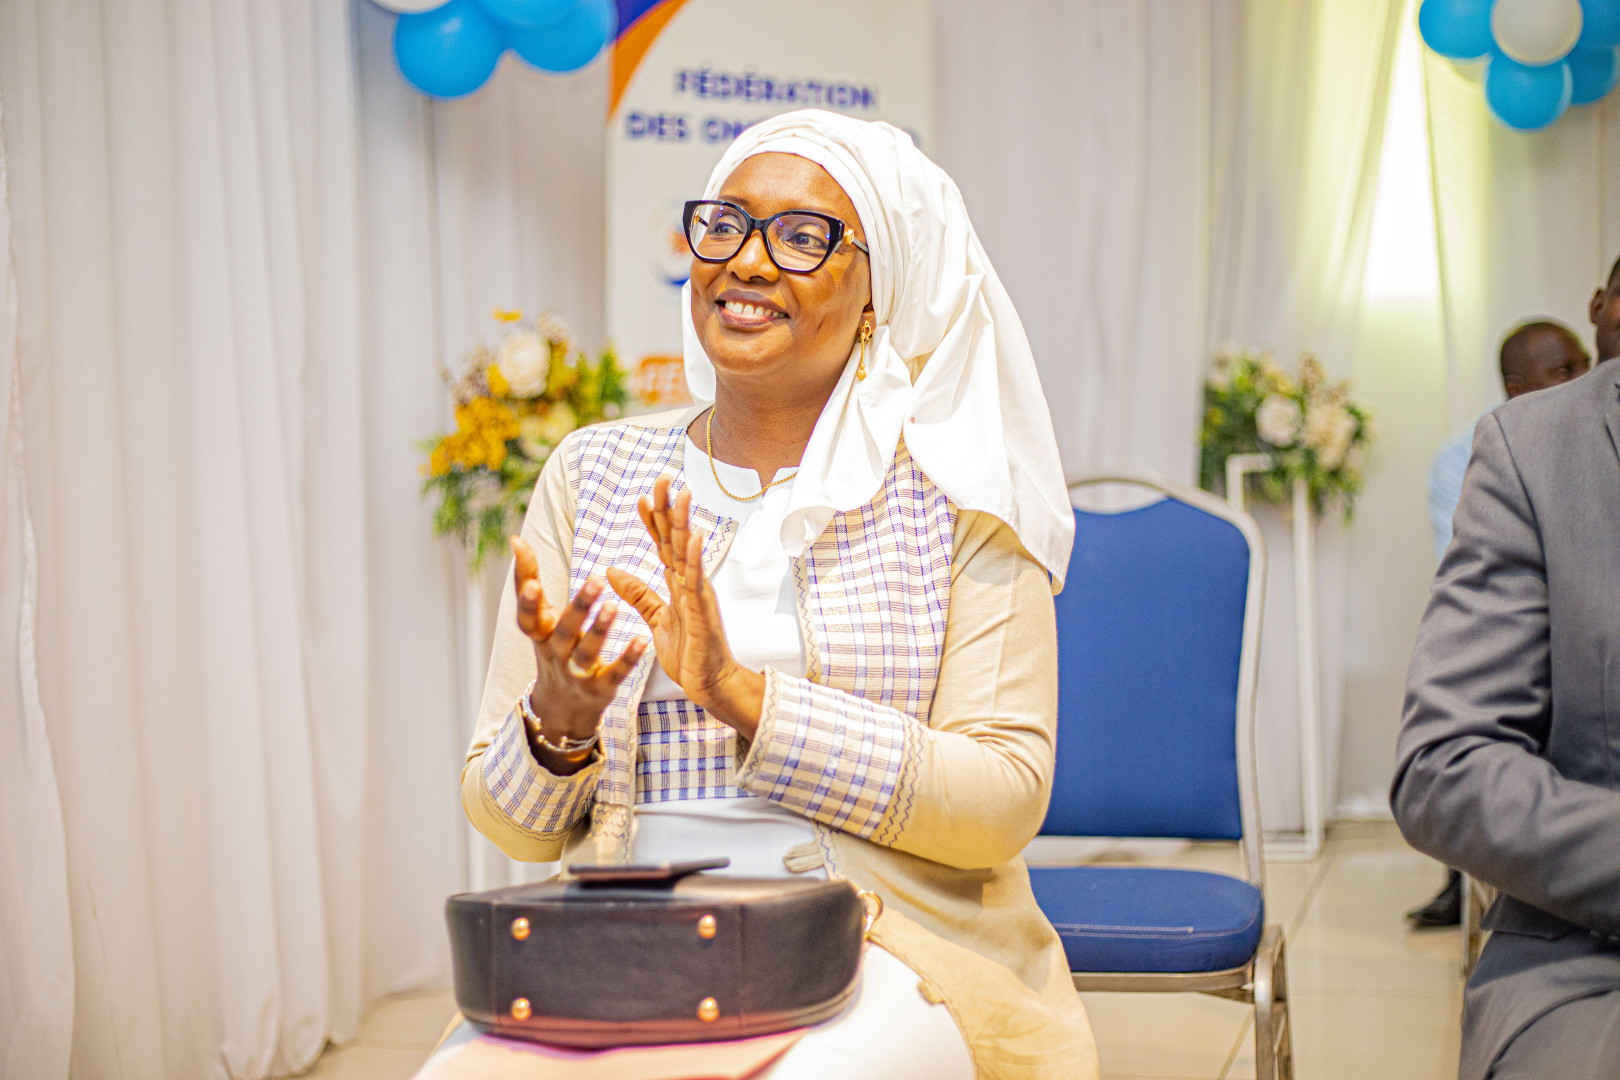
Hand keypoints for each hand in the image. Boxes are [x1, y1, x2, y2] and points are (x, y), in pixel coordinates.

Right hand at [510, 536, 646, 772]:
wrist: (562, 709)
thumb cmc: (553, 647)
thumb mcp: (539, 619)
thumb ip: (529, 579)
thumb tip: (515, 537)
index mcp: (540, 634)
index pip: (528, 618)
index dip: (527, 602)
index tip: (532, 583)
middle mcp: (555, 654)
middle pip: (564, 631)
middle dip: (578, 607)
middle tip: (595, 579)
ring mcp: (577, 674)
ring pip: (587, 653)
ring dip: (600, 630)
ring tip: (614, 606)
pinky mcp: (601, 690)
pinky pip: (615, 673)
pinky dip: (627, 658)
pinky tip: (642, 640)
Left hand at [607, 474, 763, 738]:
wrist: (710, 684)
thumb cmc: (690, 653)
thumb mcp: (656, 619)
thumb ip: (638, 594)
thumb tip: (611, 570)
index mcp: (678, 583)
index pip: (663, 544)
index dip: (653, 520)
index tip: (642, 497)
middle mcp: (690, 581)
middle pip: (676, 538)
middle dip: (669, 507)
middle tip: (663, 477)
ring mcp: (698, 594)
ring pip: (688, 551)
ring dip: (683, 522)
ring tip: (680, 494)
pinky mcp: (702, 611)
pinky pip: (697, 581)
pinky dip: (695, 557)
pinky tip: (693, 536)